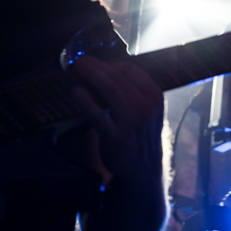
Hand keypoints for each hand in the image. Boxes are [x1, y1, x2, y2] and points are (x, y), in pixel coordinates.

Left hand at [68, 55, 163, 181]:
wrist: (145, 169)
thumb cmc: (139, 134)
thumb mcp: (145, 109)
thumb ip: (131, 90)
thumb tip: (102, 68)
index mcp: (155, 96)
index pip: (131, 69)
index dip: (110, 63)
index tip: (97, 63)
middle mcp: (146, 106)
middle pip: (117, 76)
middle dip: (96, 66)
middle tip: (79, 60)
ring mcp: (132, 122)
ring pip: (109, 90)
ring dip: (90, 75)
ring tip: (76, 68)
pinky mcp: (117, 136)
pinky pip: (98, 114)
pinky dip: (85, 100)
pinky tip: (75, 92)